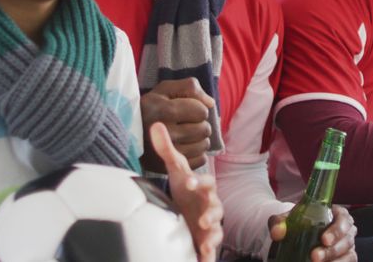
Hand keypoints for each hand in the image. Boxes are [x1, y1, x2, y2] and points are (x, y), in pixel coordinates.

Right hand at [142, 78, 214, 170]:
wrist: (126, 131)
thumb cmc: (150, 107)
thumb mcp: (164, 89)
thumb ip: (189, 87)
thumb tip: (211, 103)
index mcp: (163, 110)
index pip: (202, 111)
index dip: (198, 108)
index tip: (187, 109)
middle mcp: (164, 133)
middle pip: (204, 129)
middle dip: (199, 123)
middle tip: (187, 123)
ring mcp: (166, 152)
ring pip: (203, 145)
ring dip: (199, 138)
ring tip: (186, 134)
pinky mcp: (167, 166)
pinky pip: (199, 160)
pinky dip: (197, 153)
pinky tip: (185, 146)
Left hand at [151, 122, 222, 261]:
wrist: (190, 210)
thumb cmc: (184, 190)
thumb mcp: (176, 170)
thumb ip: (167, 149)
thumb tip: (156, 124)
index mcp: (203, 188)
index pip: (206, 182)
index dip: (199, 181)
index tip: (188, 182)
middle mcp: (210, 206)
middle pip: (216, 208)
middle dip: (212, 214)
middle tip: (204, 220)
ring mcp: (209, 224)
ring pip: (217, 230)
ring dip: (213, 237)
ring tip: (206, 244)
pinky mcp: (205, 240)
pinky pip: (210, 249)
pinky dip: (208, 255)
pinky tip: (203, 260)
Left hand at [269, 205, 356, 260]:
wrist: (300, 235)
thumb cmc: (301, 222)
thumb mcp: (290, 218)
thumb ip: (280, 222)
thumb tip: (277, 233)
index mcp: (338, 215)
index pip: (344, 220)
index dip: (337, 230)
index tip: (324, 239)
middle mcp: (347, 231)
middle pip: (346, 241)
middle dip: (332, 251)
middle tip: (315, 256)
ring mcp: (348, 247)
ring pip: (349, 256)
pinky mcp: (346, 259)